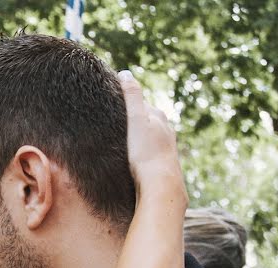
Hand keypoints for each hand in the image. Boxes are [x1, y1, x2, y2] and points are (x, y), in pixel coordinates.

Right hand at [119, 70, 187, 210]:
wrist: (160, 184)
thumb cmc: (145, 153)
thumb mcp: (136, 120)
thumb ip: (132, 97)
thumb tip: (126, 72)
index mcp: (158, 116)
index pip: (140, 103)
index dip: (125, 102)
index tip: (110, 103)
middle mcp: (166, 129)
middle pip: (146, 119)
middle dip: (132, 119)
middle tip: (113, 123)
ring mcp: (167, 146)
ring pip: (149, 136)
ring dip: (137, 136)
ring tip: (121, 141)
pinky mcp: (164, 163)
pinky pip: (150, 151)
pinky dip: (142, 150)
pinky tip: (134, 158)